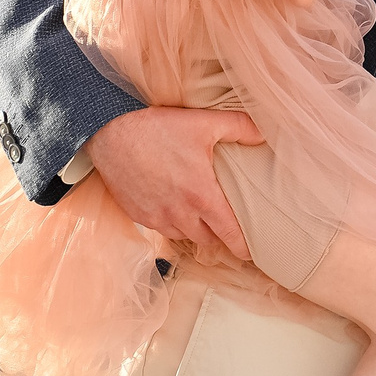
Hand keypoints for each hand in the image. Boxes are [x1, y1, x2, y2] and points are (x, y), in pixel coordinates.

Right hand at [86, 106, 263, 258]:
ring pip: (184, 236)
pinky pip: (162, 229)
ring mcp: (157, 217)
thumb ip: (239, 127)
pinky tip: (175, 208)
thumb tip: (264, 134)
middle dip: (219, 236)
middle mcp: (180, 212)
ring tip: (202, 217)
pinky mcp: (138, 215)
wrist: (111, 133)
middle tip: (227, 228)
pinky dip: (172, 224)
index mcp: (201, 195)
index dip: (242, 246)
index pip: (229, 233)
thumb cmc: (158, 128)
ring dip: (195, 230)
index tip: (251, 253)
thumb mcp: (204, 122)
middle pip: (208, 239)